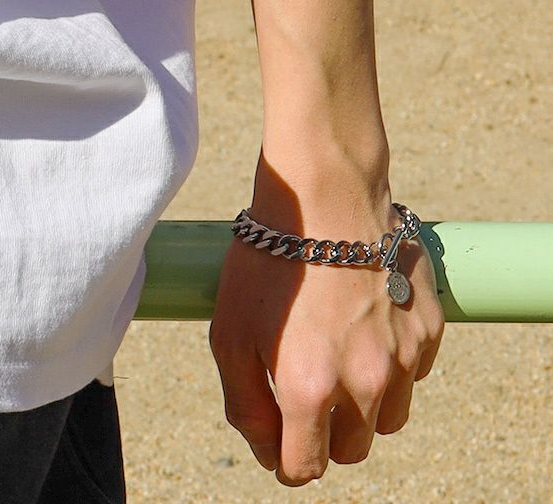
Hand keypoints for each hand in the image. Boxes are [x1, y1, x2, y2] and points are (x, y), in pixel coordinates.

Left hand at [209, 187, 443, 484]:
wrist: (323, 191)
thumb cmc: (267, 259)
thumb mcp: (229, 330)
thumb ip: (244, 403)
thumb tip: (269, 451)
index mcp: (310, 390)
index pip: (305, 467)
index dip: (284, 455)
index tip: (276, 432)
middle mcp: (365, 383)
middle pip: (351, 450)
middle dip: (324, 432)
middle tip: (303, 385)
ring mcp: (404, 358)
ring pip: (388, 419)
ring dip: (363, 403)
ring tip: (336, 351)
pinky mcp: (430, 331)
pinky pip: (413, 374)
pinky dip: (392, 362)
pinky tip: (364, 321)